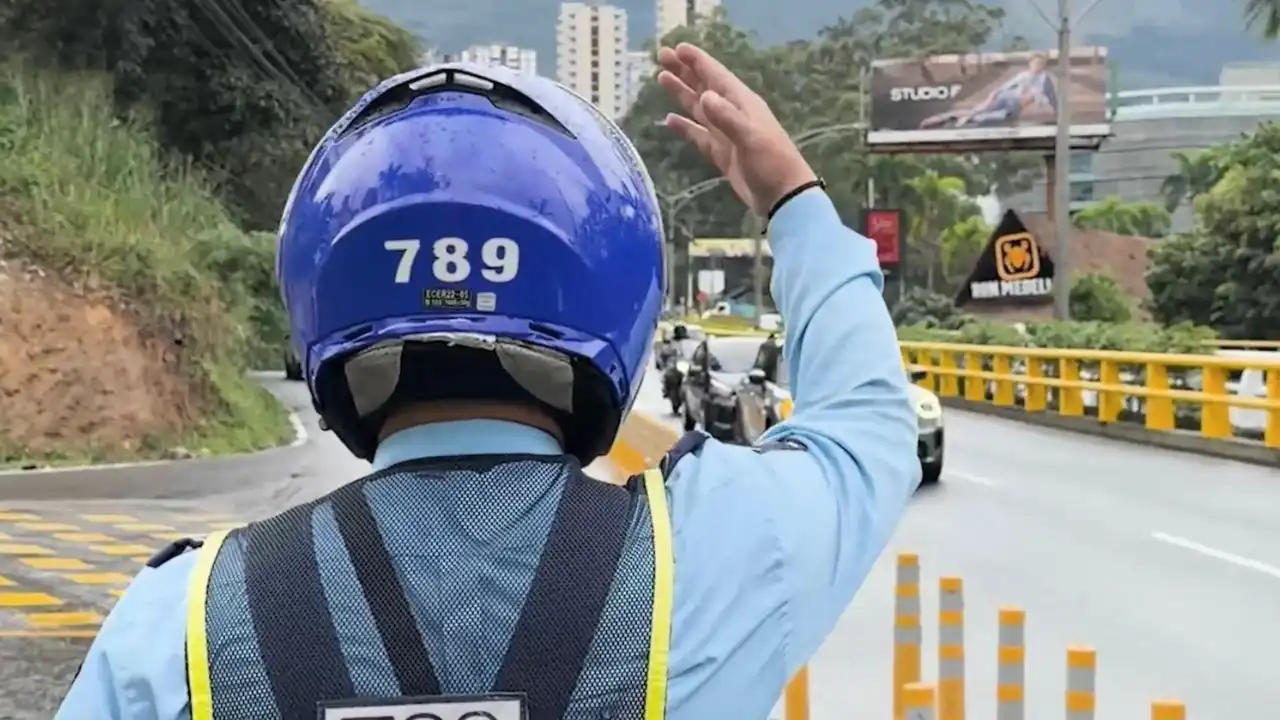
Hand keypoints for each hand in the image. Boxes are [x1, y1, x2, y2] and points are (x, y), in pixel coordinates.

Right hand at [656, 43, 817, 216]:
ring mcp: (726, 134)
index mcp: (743, 104)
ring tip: (662, 78)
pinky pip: (699, 135)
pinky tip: (670, 120)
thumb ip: (727, 117)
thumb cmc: (772, 163)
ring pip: (699, 108)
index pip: (716, 76)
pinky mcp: (721, 153)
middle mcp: (733, 114)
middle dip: (684, 71)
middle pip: (704, 87)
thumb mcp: (751, 137)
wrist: (782, 196)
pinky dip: (685, 127)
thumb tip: (704, 96)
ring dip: (682, 93)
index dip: (698, 62)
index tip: (678, 48)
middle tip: (661, 56)